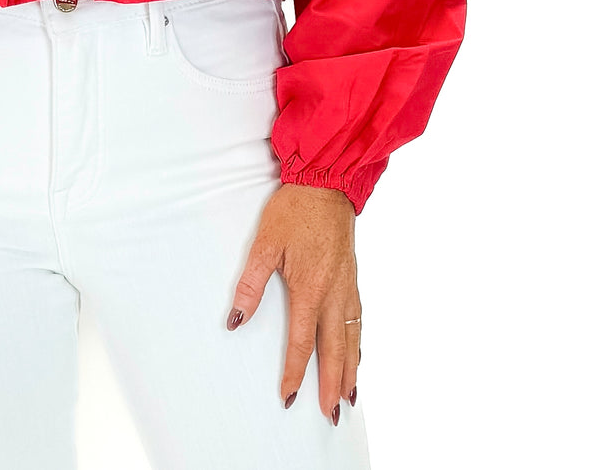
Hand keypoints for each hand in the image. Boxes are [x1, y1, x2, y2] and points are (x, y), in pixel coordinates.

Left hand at [228, 183, 360, 421]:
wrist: (327, 183)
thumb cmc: (295, 210)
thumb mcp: (265, 243)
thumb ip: (251, 284)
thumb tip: (236, 318)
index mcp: (310, 289)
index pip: (301, 342)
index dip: (294, 372)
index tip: (289, 396)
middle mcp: (333, 294)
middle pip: (333, 350)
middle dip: (332, 384)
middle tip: (331, 413)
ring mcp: (347, 286)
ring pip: (351, 339)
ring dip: (351, 369)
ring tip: (350, 396)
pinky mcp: (352, 277)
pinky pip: (359, 319)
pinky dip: (359, 343)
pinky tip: (358, 353)